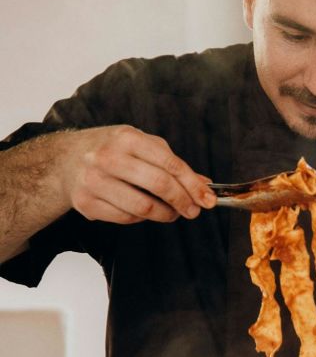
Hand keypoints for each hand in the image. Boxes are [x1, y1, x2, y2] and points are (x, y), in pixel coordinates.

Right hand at [60, 125, 215, 223]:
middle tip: (194, 211)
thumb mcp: (142, 145)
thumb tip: (204, 184)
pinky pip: (126, 218)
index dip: (193, 185)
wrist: (65, 159)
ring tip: (173, 213)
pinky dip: (142, 218)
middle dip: (183, 201)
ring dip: (166, 214)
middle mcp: (107, 157)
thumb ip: (172, 163)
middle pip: (159, 185)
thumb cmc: (112, 150)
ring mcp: (94, 181)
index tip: (208, 199)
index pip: (170, 164)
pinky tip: (145, 211)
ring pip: (143, 207)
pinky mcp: (85, 203)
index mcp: (127, 138)